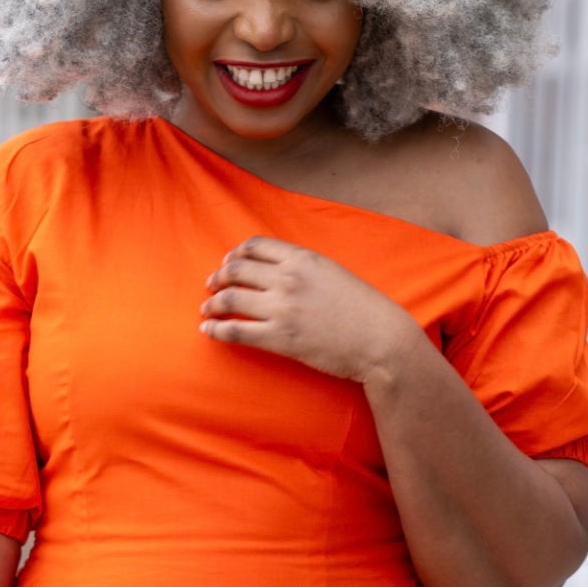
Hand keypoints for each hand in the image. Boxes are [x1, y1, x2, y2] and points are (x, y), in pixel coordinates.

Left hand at [200, 237, 419, 383]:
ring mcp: (283, 308)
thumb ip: (305, 268)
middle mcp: (288, 279)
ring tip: (206, 309)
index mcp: (303, 258)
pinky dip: (216, 330)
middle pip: (237, 270)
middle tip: (211, 285)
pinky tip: (208, 330)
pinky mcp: (280, 338)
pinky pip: (236, 331)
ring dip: (213, 303)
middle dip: (219, 277)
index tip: (228, 263)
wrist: (380, 340)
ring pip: (231, 299)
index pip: (255, 246)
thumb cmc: (364, 310)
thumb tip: (279, 271)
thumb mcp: (334, 273)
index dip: (235, 254)